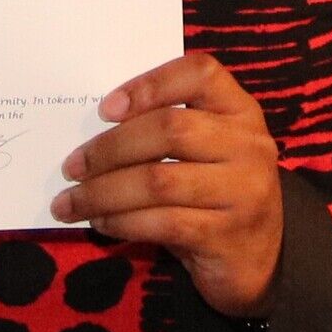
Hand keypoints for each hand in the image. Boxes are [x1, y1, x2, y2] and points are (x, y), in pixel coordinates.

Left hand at [51, 52, 283, 318]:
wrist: (261, 258)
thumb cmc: (214, 192)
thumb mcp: (202, 151)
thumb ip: (163, 129)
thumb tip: (88, 131)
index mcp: (239, 111)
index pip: (200, 73)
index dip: (150, 84)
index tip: (105, 108)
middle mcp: (249, 146)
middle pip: (170, 129)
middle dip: (110, 148)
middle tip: (71, 167)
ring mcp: (244, 192)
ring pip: (159, 181)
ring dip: (102, 192)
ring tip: (70, 203)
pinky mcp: (228, 235)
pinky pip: (162, 222)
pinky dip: (121, 221)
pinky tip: (100, 223)